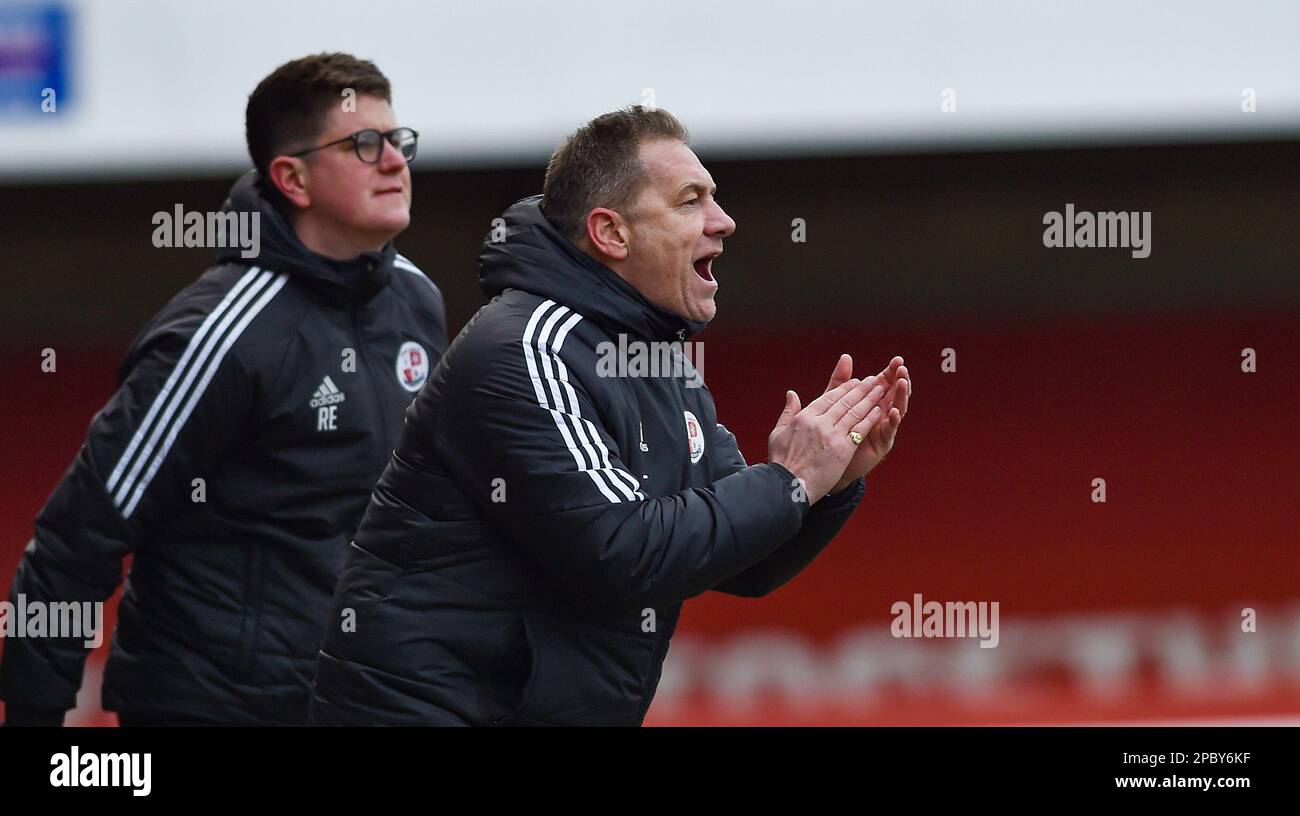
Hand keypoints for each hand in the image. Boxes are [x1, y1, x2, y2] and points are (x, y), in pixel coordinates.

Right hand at [767, 375, 887, 503]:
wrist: (789, 485)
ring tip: (880, 390)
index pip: (829, 397)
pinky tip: (879, 411)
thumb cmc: (782, 462)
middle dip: (861, 389)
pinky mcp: (843, 450)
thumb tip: (791, 394)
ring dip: (869, 399)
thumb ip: (788, 411)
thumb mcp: (778, 432)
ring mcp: (832, 436)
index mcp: (804, 417)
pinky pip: (860, 430)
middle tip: (873, 380)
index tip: (855, 382)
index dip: (844, 388)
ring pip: (855, 412)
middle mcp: (820, 423)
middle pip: (844, 401)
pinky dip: (870, 418)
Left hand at [824, 354, 910, 492]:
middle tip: (902, 369)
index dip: (892, 371)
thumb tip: (846, 356)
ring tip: (902, 383)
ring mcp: (884, 427)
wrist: (827, 459)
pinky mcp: (882, 442)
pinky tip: (893, 412)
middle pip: (896, 393)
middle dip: (901, 380)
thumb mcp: (835, 401)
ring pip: (898, 409)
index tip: (897, 359)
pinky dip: (893, 420)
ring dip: (901, 396)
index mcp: (872, 400)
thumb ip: (840, 380)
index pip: (886, 382)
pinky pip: (889, 430)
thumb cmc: (832, 429)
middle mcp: (882, 412)